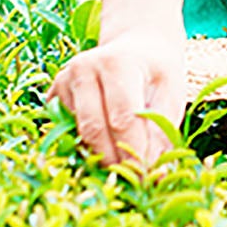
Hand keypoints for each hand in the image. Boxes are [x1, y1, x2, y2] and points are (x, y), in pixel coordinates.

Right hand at [47, 30, 186, 169]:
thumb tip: (156, 173)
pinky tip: (106, 151)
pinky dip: (86, 146)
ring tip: (123, 169)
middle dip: (115, 160)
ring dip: (100, 156)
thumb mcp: (172, 92)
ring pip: (79, 133)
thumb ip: (163, 130)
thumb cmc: (156, 72)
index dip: (134, 151)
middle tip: (134, 180)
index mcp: (117, 63)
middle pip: (95, 129)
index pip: (123, 118)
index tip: (147, 176)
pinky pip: (68, 131)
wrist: (135, 47)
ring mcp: (64, 81)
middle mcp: (83, 68)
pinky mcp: (53, 95)